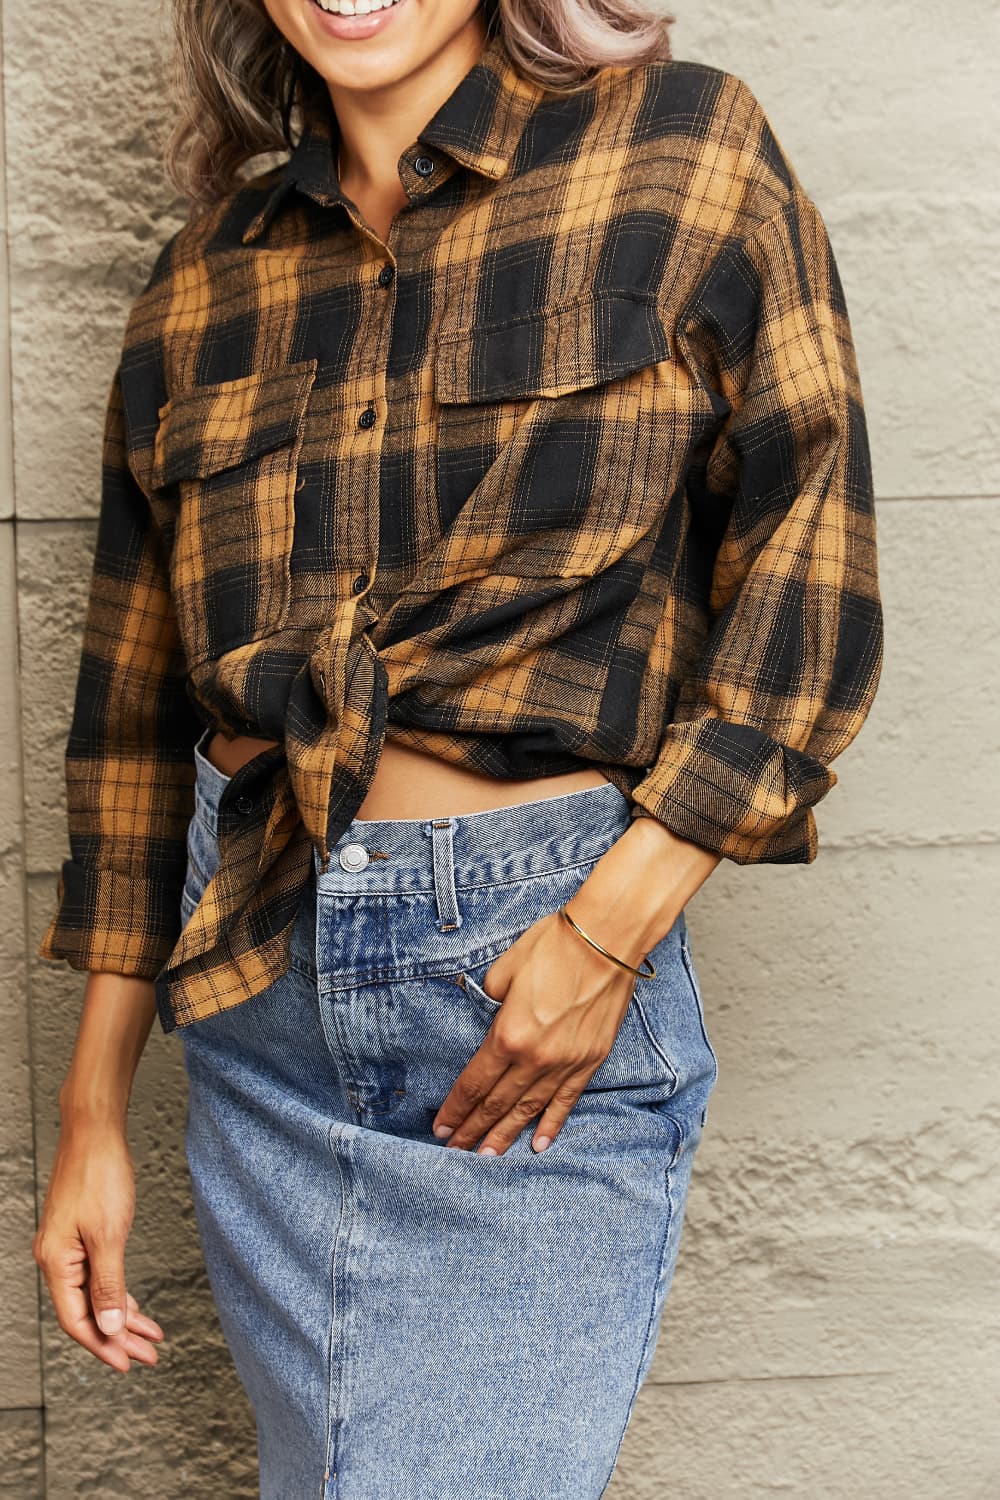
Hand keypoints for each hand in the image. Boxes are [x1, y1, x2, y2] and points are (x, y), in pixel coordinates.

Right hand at [32, 1118, 164, 1372]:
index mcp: (56, 1263)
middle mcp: (56, 1259)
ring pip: (94, 1296)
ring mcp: (66, 1247)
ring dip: (122, 1318)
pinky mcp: (79, 1235)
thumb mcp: (109, 1235)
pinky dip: (117, 1294)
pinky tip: (135, 1307)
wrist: (94, 1132)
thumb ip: (109, 1285)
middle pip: (86, 1313)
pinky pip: (97, 1277)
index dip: (103, 1346)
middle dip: (118, 1337)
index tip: (129, 1365)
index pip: (76, 1321)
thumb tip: (110, 1329)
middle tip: (149, 1356)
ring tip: (151, 1338)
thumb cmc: (100, 1176)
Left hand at [430, 905, 643, 1156]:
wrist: (608, 939)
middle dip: (472, 1129)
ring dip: (505, 1135)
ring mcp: (565, 1063)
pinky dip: (552, 1124)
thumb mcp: (506, 968)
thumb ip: (491, 997)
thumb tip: (492, 1012)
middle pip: (497, 1103)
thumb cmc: (553, 945)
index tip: (441, 1127)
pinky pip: (566, 1100)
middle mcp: (535, 1057)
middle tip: (454, 1151)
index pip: (475, 1082)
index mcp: (508, 1034)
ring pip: (529, 1109)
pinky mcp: (590, 1060)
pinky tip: (538, 1144)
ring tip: (486, 1157)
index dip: (456, 1108)